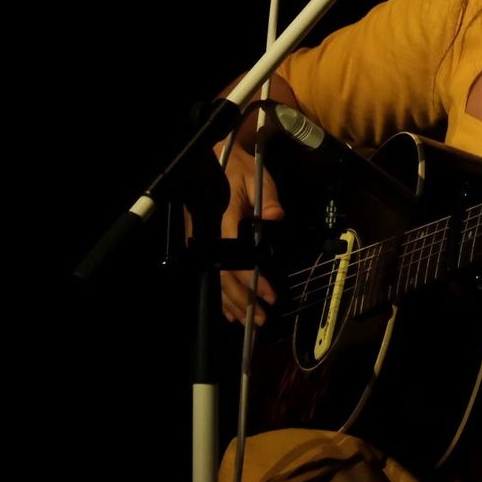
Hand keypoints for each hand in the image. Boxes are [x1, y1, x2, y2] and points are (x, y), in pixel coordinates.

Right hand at [184, 136, 284, 325]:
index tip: (269, 294)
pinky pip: (212, 273)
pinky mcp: (206, 245)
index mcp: (225, 219)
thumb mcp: (259, 179)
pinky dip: (222, 294)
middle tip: (262, 317)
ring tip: (248, 321)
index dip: (251, 278)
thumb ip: (267, 198)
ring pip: (216, 278)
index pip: (236, 255)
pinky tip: (231, 311)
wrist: (220, 160)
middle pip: (223, 275)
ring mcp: (205, 242)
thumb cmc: (243, 169)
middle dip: (242, 299)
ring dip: (232, 302)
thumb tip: (275, 216)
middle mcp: (211, 235)